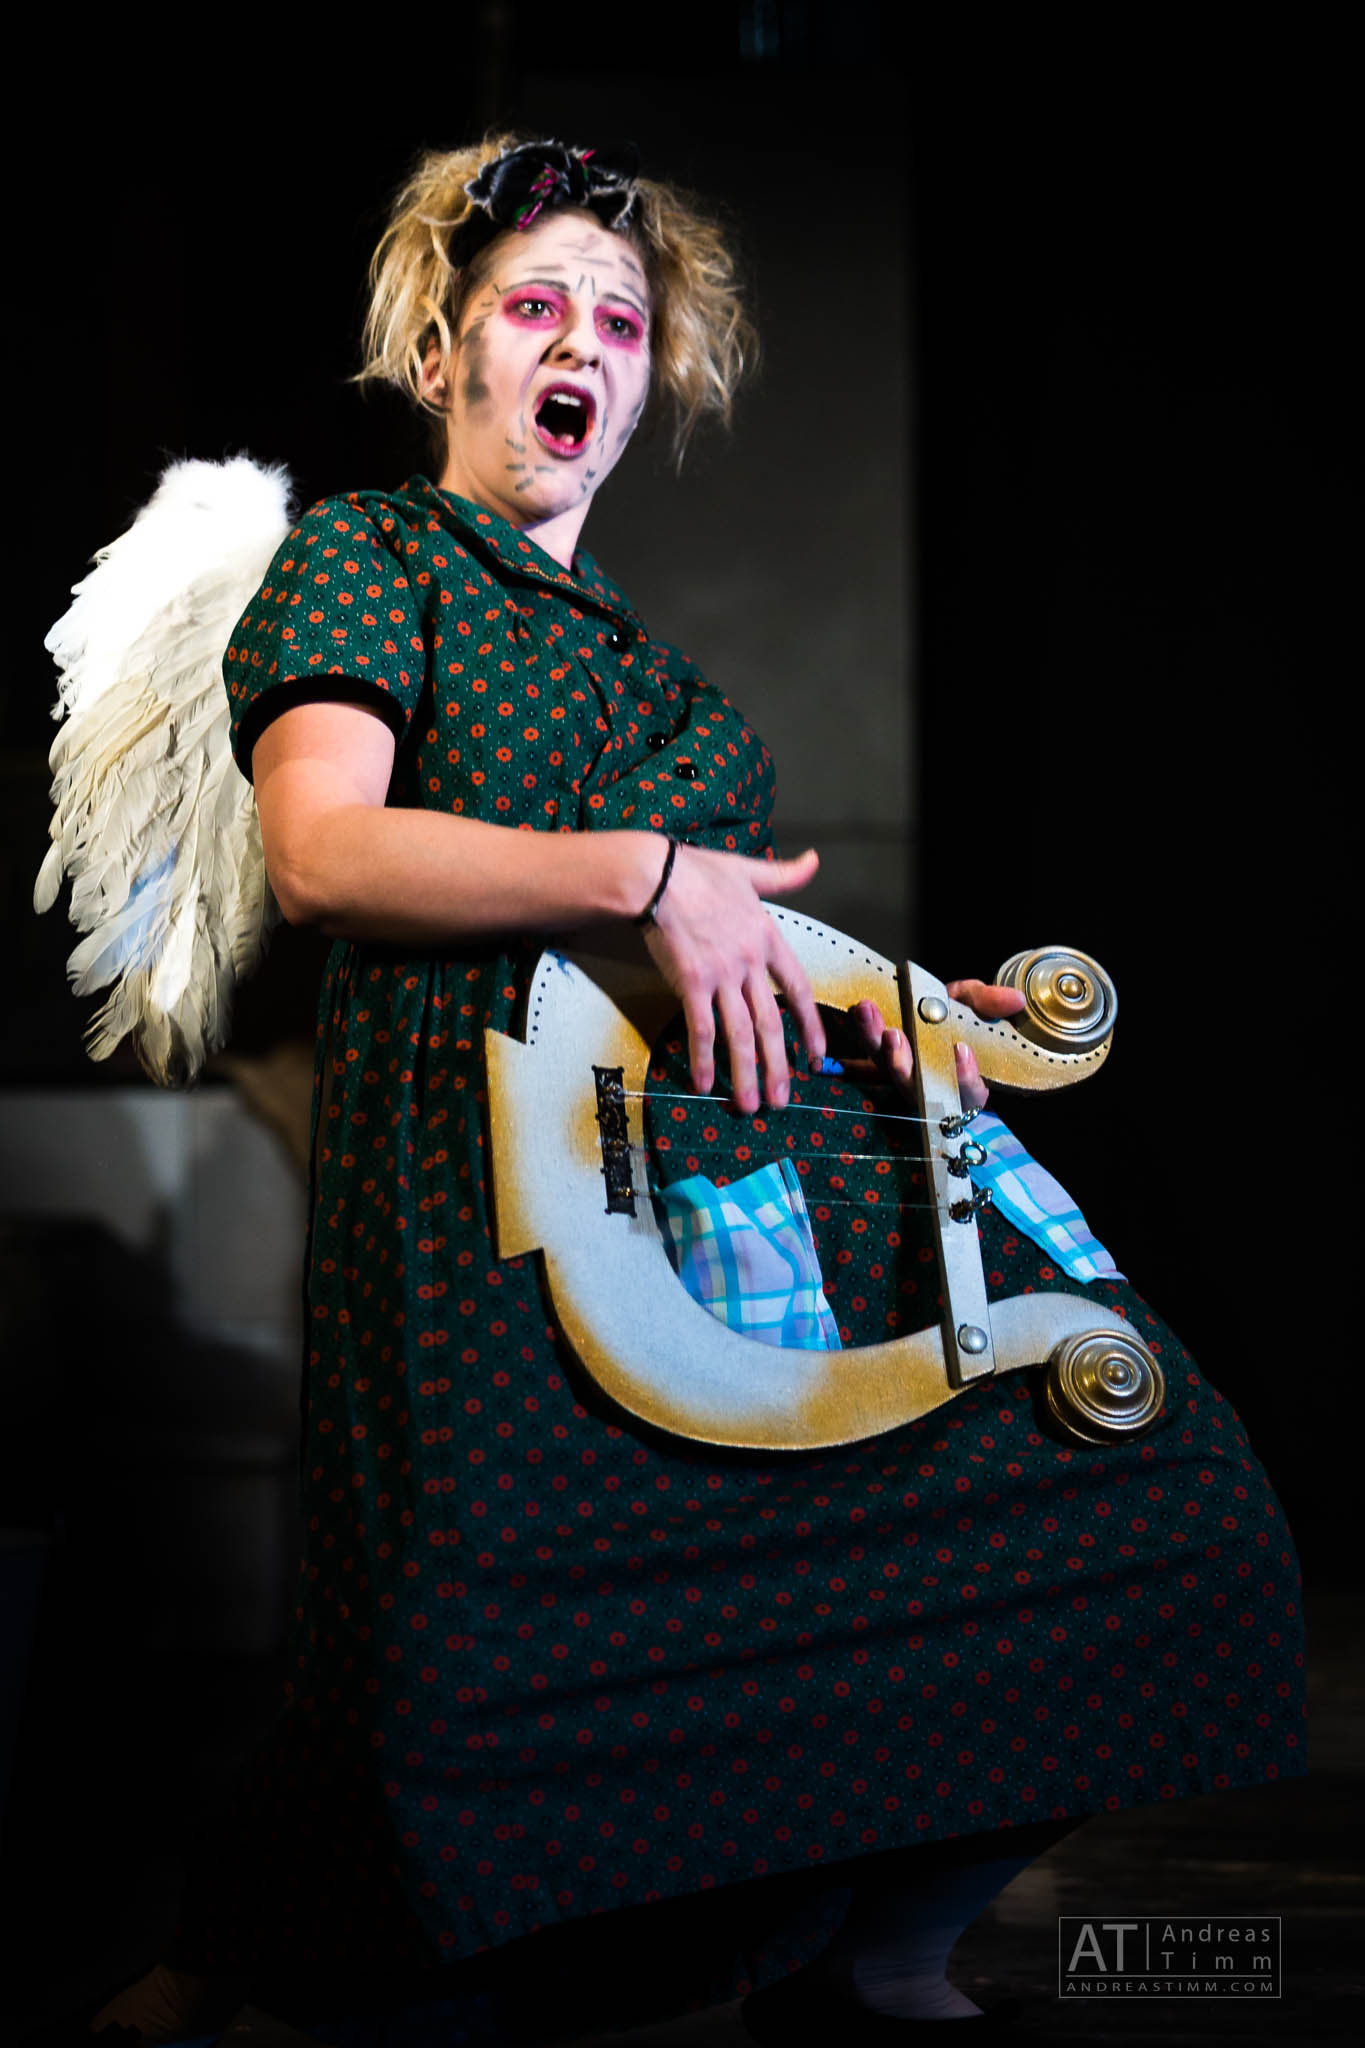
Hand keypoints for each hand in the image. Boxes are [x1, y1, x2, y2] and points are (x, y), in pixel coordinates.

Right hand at [641, 843, 825, 1113]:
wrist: (656, 875)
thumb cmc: (697, 870)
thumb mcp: (748, 869)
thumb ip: (784, 875)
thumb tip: (815, 861)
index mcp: (767, 937)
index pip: (798, 989)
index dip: (809, 1025)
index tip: (815, 1055)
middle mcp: (750, 962)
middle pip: (771, 1023)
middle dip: (778, 1067)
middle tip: (781, 1100)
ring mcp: (722, 975)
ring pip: (740, 1033)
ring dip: (745, 1074)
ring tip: (749, 1106)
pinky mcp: (691, 983)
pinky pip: (701, 1029)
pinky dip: (702, 1059)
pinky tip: (702, 1084)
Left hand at [846, 979, 1027, 1110]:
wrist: (932, 1020)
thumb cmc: (957, 1022)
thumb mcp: (975, 1007)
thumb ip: (989, 1002)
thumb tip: (1014, 999)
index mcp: (962, 1082)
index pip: (968, 1091)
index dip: (965, 1077)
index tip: (961, 1051)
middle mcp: (928, 1087)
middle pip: (915, 1086)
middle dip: (903, 1062)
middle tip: (894, 1034)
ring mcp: (898, 1078)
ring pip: (884, 1071)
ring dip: (873, 1043)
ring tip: (866, 1012)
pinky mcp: (873, 1066)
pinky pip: (859, 1066)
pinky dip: (849, 1056)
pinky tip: (844, 1028)